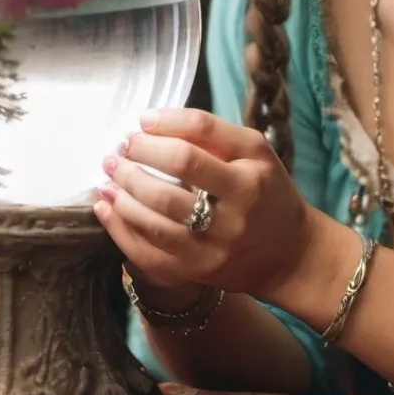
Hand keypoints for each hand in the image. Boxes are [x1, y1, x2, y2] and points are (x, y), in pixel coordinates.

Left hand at [94, 108, 314, 298]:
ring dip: (121, 195)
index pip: (195, 151)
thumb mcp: (254, 151)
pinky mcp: (192, 274)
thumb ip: (211, 132)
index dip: (163, 131)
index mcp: (247, 184)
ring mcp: (209, 252)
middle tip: (118, 149)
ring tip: (108, 173)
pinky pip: (146, 254)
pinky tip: (106, 207)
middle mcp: (230, 221)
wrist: (287, 254)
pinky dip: (119, 228)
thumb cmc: (266, 190)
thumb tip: (153, 121)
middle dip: (134, 165)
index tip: (142, 120)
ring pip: (153, 224)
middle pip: (168, 191)